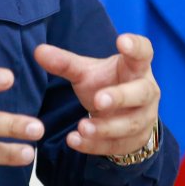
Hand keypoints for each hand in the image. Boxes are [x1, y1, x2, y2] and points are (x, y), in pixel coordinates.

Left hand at [34, 34, 160, 156]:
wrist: (123, 116)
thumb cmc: (107, 84)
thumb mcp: (87, 73)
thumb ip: (65, 63)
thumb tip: (38, 51)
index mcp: (136, 67)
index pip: (143, 52)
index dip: (135, 46)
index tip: (121, 40)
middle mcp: (146, 91)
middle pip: (141, 92)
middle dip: (120, 97)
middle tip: (98, 100)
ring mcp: (144, 117)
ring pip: (130, 124)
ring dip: (105, 127)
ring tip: (82, 127)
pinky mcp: (134, 141)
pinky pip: (116, 145)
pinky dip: (95, 145)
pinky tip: (76, 141)